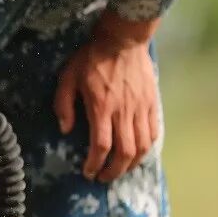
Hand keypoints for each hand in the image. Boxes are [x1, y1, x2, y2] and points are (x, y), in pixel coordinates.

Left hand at [54, 14, 159, 182]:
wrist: (123, 39)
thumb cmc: (91, 58)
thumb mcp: (67, 77)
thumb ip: (64, 104)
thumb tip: (65, 129)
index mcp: (101, 107)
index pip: (101, 145)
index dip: (95, 163)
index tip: (89, 172)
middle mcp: (123, 111)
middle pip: (124, 152)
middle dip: (113, 170)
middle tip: (103, 177)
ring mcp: (141, 108)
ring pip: (142, 146)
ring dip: (131, 164)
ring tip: (120, 169)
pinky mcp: (152, 103)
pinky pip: (153, 132)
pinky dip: (147, 148)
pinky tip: (138, 153)